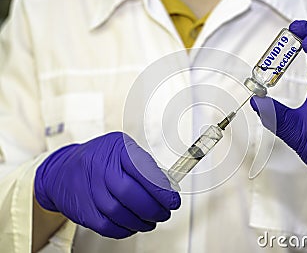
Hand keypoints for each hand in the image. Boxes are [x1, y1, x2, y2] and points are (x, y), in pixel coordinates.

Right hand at [34, 132, 179, 237]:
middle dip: (154, 208)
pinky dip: (126, 229)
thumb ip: (144, 165)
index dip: (161, 190)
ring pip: (119, 213)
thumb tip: (167, 186)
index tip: (172, 200)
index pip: (142, 171)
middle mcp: (100, 168)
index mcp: (116, 149)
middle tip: (164, 212)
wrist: (62, 172)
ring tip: (151, 220)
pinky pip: (108, 226)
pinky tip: (133, 224)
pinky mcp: (84, 211)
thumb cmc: (98, 159)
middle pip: (130, 194)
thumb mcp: (122, 149)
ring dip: (142, 222)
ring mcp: (89, 190)